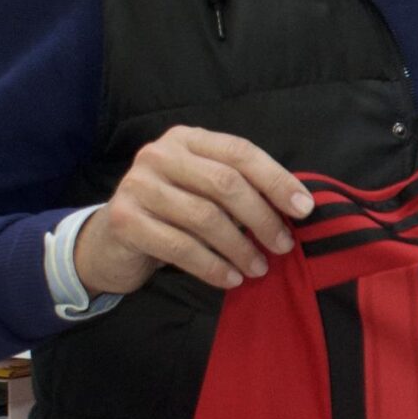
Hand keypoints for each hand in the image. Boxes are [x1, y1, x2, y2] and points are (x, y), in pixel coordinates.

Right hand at [74, 127, 314, 295]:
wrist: (112, 242)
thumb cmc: (172, 214)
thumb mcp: (204, 191)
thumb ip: (241, 189)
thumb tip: (298, 207)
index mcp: (187, 139)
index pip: (240, 152)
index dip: (277, 180)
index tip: (305, 209)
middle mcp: (160, 154)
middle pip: (225, 183)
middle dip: (262, 217)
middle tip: (284, 245)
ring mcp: (138, 185)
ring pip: (205, 217)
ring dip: (240, 247)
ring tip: (260, 268)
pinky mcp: (125, 220)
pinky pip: (180, 247)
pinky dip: (212, 266)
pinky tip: (231, 279)